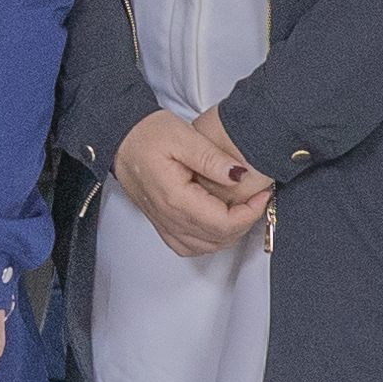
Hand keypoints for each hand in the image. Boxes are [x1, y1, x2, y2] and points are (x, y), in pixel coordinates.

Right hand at [114, 110, 270, 259]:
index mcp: (176, 197)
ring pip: (205, 247)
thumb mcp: (184, 136)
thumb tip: (239, 175)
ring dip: (228, 234)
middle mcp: (169, 216)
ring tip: (240, 210)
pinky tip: (216, 224)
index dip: (249, 213)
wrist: (121, 137)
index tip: (261, 195)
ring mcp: (163, 222)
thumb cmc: (146, 134)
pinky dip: (208, 241)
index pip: (223, 223)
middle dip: (244, 222)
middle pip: (217, 238)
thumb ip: (213, 158)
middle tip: (255, 199)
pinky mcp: (161, 222)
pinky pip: (187, 246)